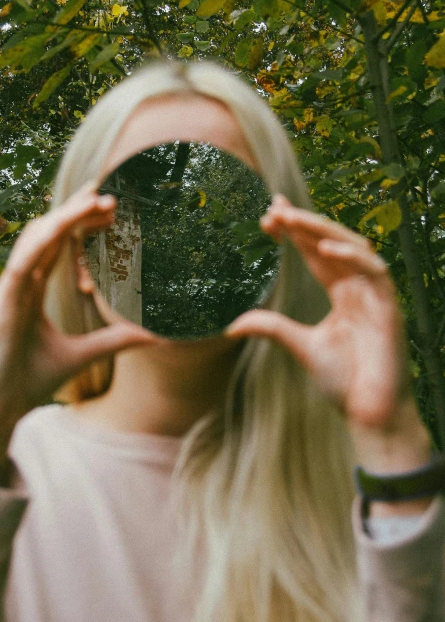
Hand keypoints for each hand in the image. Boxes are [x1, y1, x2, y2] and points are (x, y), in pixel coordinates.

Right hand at [0, 185, 156, 435]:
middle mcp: (22, 281)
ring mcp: (10, 288)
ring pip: (37, 238)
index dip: (81, 221)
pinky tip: (64, 226)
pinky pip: (22, 262)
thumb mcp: (82, 355)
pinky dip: (42, 240)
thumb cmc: (31, 380)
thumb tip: (153, 335)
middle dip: (78, 209)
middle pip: (50, 233)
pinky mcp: (2, 301)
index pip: (59, 244)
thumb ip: (114, 340)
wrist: (0, 411)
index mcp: (35, 288)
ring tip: (97, 199)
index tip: (111, 208)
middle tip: (111, 193)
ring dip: (66, 216)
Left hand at [225, 194, 410, 428]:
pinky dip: (352, 256)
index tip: (267, 216)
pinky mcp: (389, 308)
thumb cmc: (343, 382)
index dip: (295, 232)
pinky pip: (375, 271)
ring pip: (352, 247)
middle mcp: (359, 288)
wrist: (370, 414)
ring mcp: (375, 296)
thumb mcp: (300, 347)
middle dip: (303, 223)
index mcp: (342, 294)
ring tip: (291, 219)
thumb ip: (272, 328)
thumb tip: (233, 325)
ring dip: (322, 230)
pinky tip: (325, 248)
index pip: (316, 252)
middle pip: (331, 242)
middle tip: (273, 207)